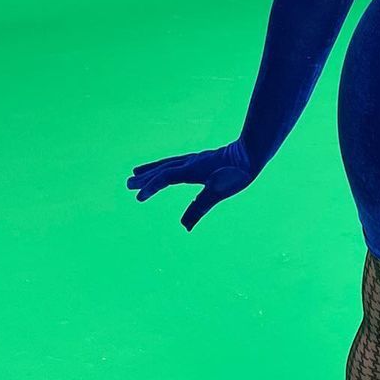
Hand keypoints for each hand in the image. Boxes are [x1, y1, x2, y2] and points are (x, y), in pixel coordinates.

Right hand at [125, 140, 255, 230]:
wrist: (252, 152)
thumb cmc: (236, 173)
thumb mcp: (218, 192)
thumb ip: (199, 208)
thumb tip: (184, 227)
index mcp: (190, 169)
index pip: (164, 178)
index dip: (150, 187)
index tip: (137, 198)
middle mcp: (190, 162)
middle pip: (162, 169)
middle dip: (145, 177)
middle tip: (127, 184)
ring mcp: (196, 159)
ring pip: (168, 164)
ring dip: (152, 169)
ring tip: (137, 172)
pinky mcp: (202, 159)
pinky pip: (177, 162)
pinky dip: (167, 166)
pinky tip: (169, 169)